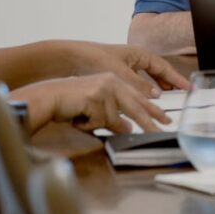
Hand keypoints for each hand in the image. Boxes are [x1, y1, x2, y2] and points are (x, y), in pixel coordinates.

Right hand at [13, 72, 170, 134]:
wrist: (48, 97)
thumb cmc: (71, 104)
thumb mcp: (97, 111)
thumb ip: (115, 118)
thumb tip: (129, 128)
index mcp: (115, 81)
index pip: (139, 98)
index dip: (153, 110)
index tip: (166, 120)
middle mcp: (112, 81)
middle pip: (135, 106)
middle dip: (147, 122)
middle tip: (159, 132)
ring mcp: (104, 88)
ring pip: (113, 118)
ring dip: (97, 124)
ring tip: (84, 119)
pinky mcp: (94, 96)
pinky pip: (98, 120)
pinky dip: (88, 124)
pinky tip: (78, 118)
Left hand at [70, 42, 190, 94]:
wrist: (73, 57)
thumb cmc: (96, 60)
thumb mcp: (121, 75)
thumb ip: (140, 85)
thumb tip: (157, 95)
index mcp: (140, 54)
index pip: (164, 67)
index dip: (177, 78)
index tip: (188, 87)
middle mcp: (135, 58)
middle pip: (158, 70)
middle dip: (170, 80)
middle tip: (181, 91)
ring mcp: (127, 64)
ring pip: (148, 75)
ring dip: (158, 84)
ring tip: (167, 94)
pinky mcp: (118, 71)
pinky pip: (139, 79)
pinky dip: (145, 87)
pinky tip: (144, 96)